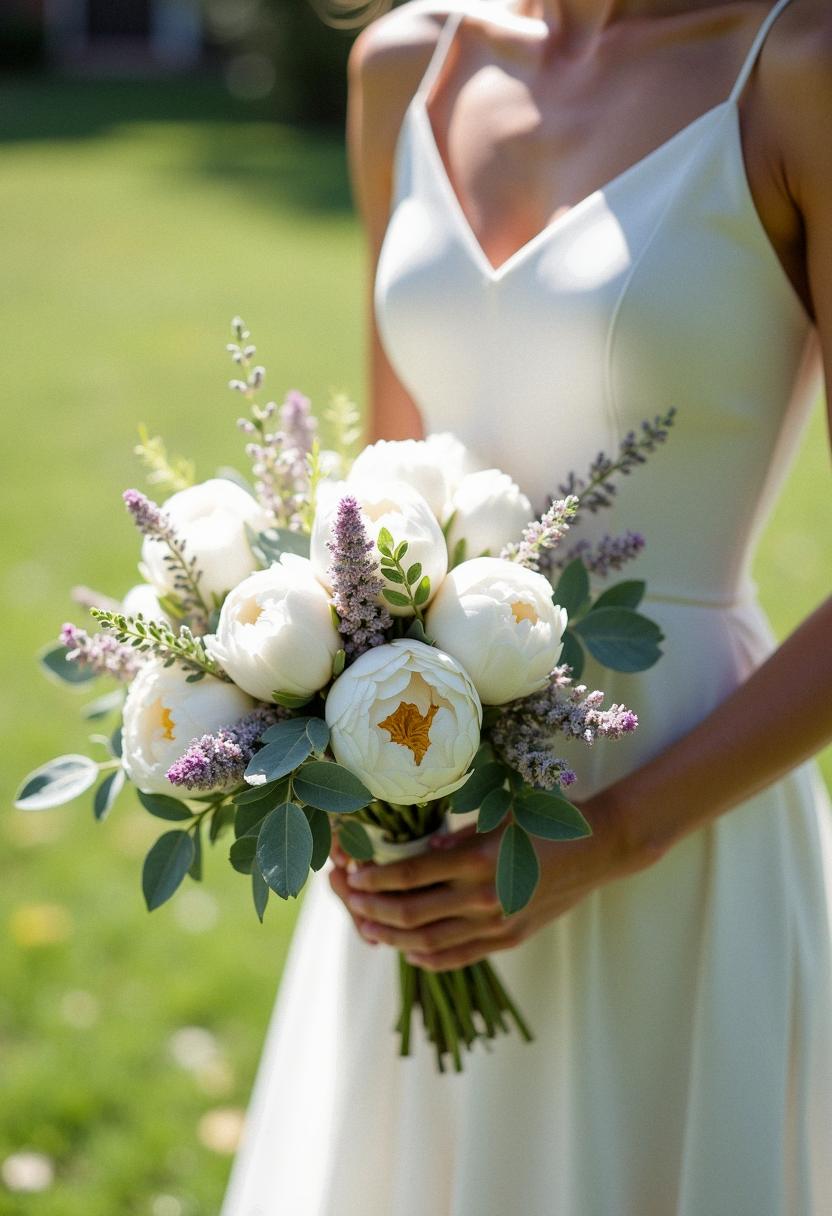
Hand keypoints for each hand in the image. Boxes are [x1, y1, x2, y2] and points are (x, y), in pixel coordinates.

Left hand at [328, 798, 640, 970]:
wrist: (598, 848)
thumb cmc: (544, 820)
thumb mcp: (497, 816)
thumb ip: (455, 839)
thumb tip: (420, 855)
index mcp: (478, 859)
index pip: (410, 876)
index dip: (376, 879)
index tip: (354, 875)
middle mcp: (484, 897)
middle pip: (412, 913)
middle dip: (372, 908)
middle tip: (349, 899)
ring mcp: (498, 924)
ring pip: (429, 942)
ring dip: (392, 937)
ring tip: (367, 928)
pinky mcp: (509, 939)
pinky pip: (459, 957)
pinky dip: (428, 958)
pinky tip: (408, 951)